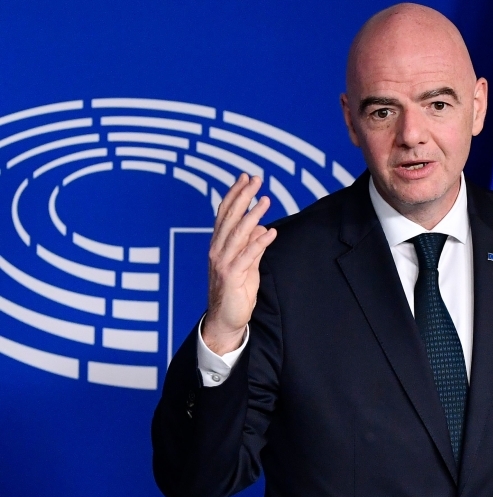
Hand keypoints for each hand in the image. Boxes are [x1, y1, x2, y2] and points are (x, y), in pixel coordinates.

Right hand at [203, 174, 277, 354]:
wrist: (226, 319)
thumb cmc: (236, 291)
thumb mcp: (247, 264)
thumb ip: (252, 245)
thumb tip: (262, 227)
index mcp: (219, 244)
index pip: (225, 213)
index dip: (235, 194)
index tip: (245, 177)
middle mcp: (217, 250)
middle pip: (230, 218)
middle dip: (243, 196)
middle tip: (256, 179)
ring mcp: (223, 263)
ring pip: (238, 234)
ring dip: (253, 215)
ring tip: (266, 200)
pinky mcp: (232, 277)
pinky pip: (247, 256)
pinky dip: (259, 243)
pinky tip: (271, 232)